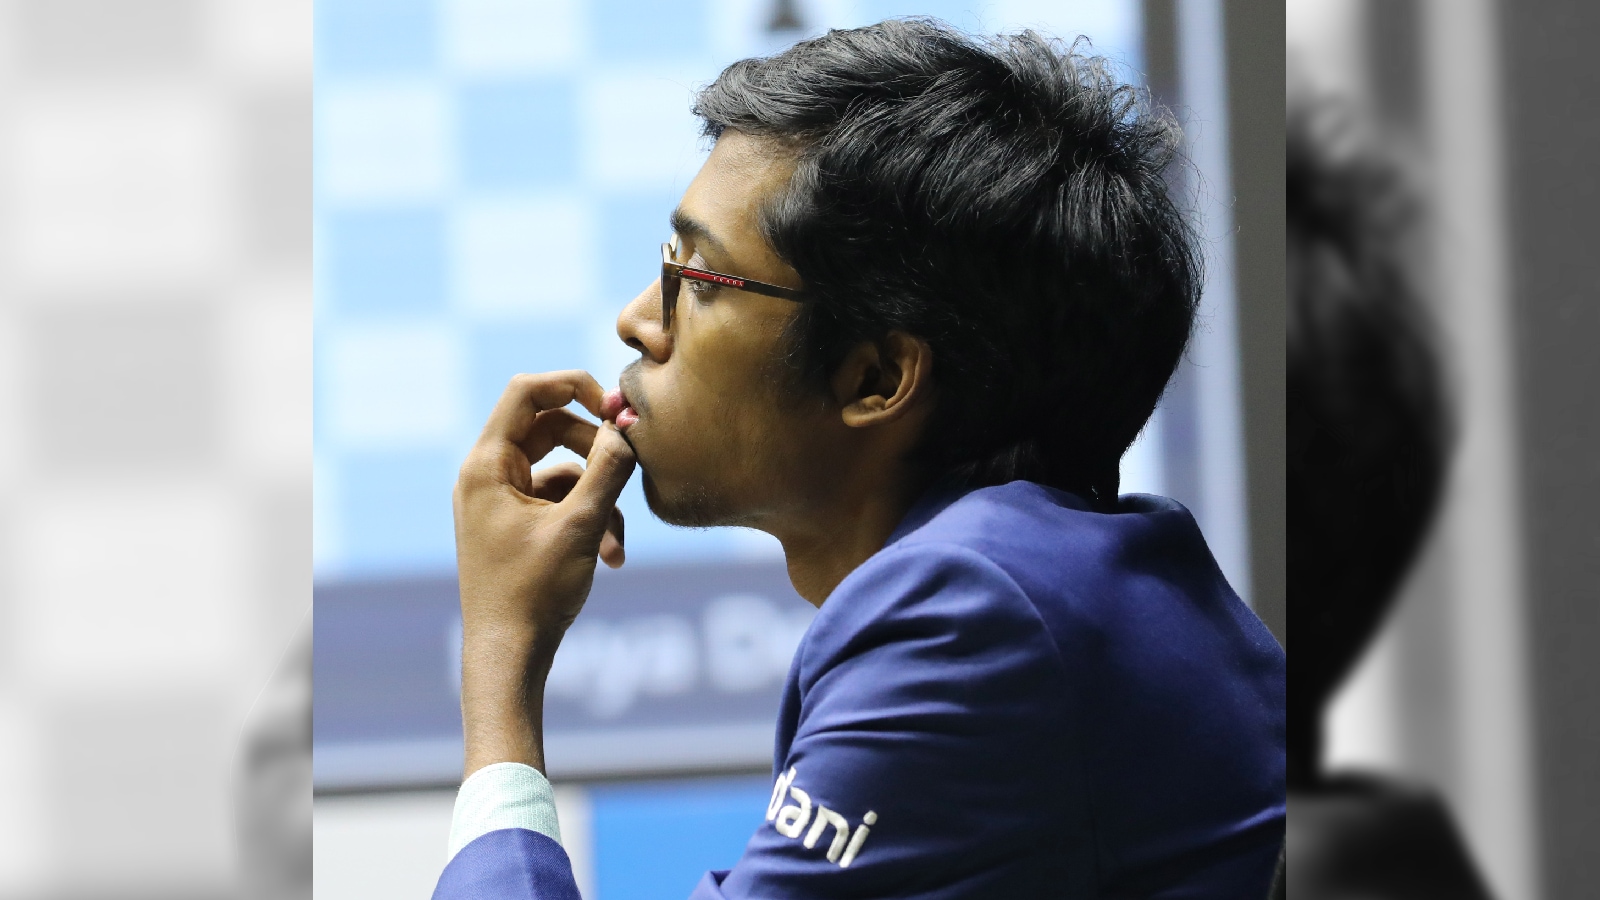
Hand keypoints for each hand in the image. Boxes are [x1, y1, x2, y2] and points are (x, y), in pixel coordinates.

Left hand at [452, 371, 636, 775]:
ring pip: (564, 471)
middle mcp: (488, 477)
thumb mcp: (581, 525)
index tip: (614, 406)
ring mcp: (502, 502)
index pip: (527, 393)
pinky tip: (612, 558)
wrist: (508, 657)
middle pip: (551, 428)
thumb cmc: (534, 593)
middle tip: (631, 462)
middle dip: (597, 451)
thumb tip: (628, 428)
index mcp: (487, 466)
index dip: (574, 386)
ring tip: (618, 542)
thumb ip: (608, 470)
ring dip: (601, 497)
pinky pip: (562, 503)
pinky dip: (591, 521)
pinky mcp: (519, 527)